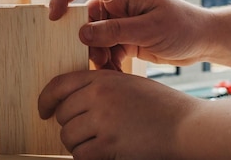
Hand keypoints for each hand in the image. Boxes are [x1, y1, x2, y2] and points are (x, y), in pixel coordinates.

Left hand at [38, 69, 199, 159]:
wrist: (187, 126)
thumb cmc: (161, 107)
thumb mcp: (127, 85)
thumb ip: (100, 87)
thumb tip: (72, 101)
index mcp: (101, 79)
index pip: (58, 85)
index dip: (45, 100)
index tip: (43, 111)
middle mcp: (98, 97)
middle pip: (62, 115)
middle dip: (70, 126)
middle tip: (88, 132)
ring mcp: (103, 121)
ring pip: (68, 137)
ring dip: (79, 144)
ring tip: (100, 143)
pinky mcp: (109, 144)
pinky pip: (81, 155)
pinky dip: (88, 157)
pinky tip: (103, 153)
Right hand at [49, 0, 212, 68]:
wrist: (204, 41)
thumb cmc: (182, 25)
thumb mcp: (149, 28)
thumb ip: (115, 30)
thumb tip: (82, 34)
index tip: (54, 17)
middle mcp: (115, 4)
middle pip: (83, 18)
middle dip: (84, 40)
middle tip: (95, 57)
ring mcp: (118, 23)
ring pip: (92, 39)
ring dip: (97, 55)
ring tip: (111, 68)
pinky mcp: (123, 40)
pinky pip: (104, 51)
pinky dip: (107, 63)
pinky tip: (117, 74)